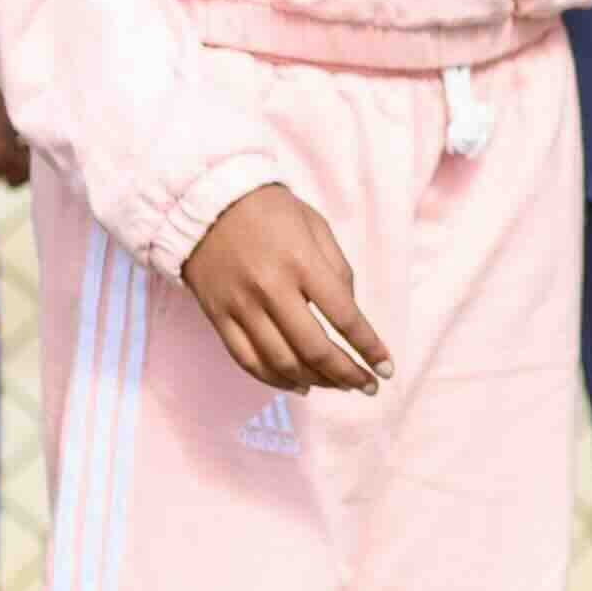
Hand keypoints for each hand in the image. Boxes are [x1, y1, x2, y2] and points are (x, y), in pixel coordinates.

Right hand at [180, 183, 388, 394]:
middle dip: (347, 375)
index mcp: (301, 261)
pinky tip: (299, 385)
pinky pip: (248, 361)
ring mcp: (241, 307)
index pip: (344, 316)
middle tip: (367, 387)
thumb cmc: (269, 210)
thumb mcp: (315, 225)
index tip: (387, 368)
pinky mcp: (218, 318)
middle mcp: (270, 288)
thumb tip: (351, 316)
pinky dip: (276, 380)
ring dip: (316, 382)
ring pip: (282, 362)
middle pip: (314, 349)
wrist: (204, 204)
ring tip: (339, 386)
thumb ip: (338, 270)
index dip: (369, 347)